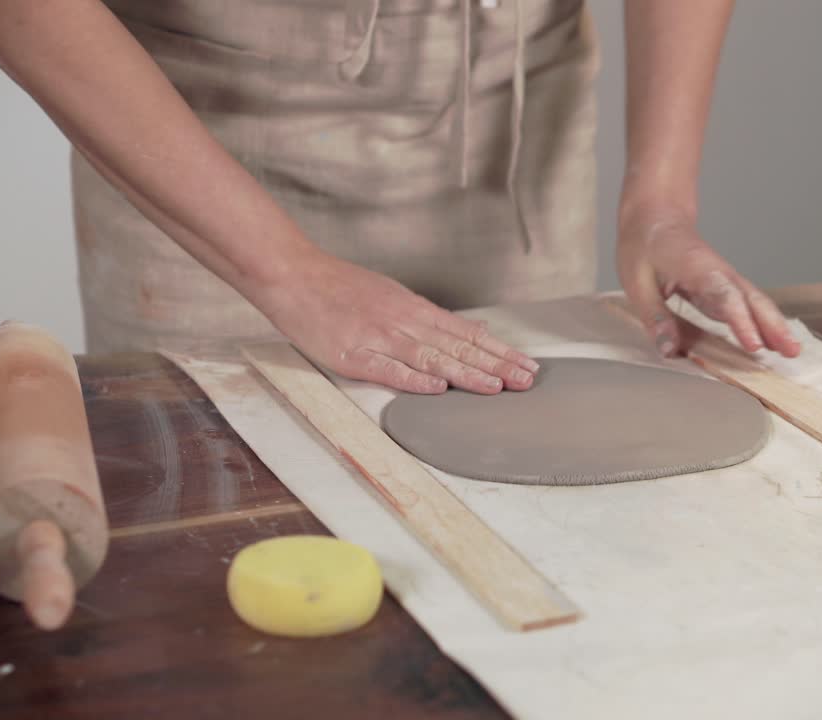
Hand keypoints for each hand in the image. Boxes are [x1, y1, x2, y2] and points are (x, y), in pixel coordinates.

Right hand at [261, 250, 538, 393]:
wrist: (294, 275)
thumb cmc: (342, 288)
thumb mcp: (396, 296)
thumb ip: (435, 319)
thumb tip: (476, 330)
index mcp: (415, 311)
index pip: (467, 334)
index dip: (500, 352)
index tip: (527, 366)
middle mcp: (404, 323)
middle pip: (457, 347)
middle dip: (496, 365)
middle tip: (526, 381)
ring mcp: (379, 338)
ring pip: (431, 358)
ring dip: (466, 373)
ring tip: (495, 387)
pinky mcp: (352, 354)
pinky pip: (387, 369)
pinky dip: (413, 380)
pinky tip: (437, 389)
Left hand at [617, 204, 800, 357]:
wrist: (654, 216)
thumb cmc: (644, 245)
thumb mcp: (637, 283)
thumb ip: (656, 318)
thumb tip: (670, 351)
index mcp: (697, 267)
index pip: (725, 296)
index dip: (741, 321)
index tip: (754, 344)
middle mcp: (719, 272)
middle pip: (752, 298)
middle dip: (773, 326)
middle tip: (791, 351)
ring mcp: (724, 279)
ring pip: (755, 302)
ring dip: (774, 326)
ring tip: (791, 352)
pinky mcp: (722, 288)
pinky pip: (746, 306)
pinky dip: (761, 323)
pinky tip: (771, 343)